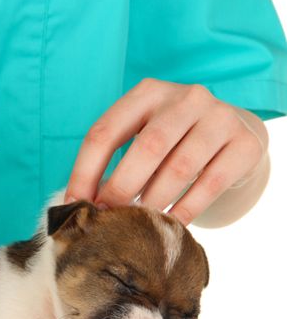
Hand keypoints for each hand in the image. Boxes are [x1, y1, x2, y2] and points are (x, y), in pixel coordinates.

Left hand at [65, 78, 267, 224]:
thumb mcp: (141, 137)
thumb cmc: (173, 143)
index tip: (74, 204)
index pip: (104, 132)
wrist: (235, 134)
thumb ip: (113, 161)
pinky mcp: (245, 144)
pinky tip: (171, 225)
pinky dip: (186, 210)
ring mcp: (219, 118)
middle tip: (108, 218)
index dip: (84, 172)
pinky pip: (211, 184)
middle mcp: (185, 98)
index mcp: (146, 93)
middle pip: (146, 148)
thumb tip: (78, 204)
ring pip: (179, 168)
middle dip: (120, 188)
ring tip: (139, 224)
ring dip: (153, 202)